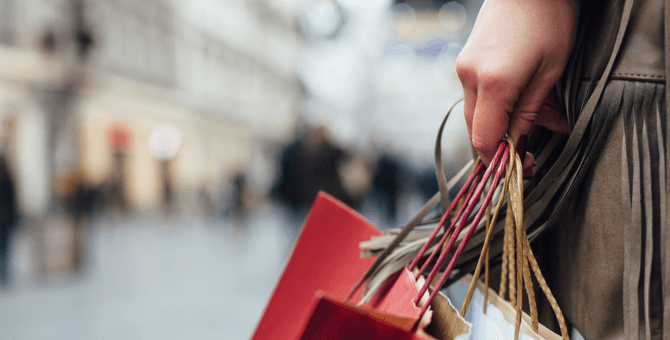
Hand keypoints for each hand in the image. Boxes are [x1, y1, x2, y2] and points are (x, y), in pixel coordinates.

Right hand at [456, 0, 575, 169]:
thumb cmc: (548, 18)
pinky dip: (495, 107)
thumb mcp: (551, 70)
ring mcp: (463, 68)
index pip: (484, 139)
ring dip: (500, 125)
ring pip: (475, 115)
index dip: (499, 160)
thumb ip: (531, 111)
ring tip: (536, 120)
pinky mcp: (465, 62)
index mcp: (493, 82)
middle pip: (475, 130)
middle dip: (501, 146)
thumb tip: (519, 143)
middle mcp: (469, 77)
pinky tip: (520, 101)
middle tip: (530, 152)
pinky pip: (476, 96)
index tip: (521, 166)